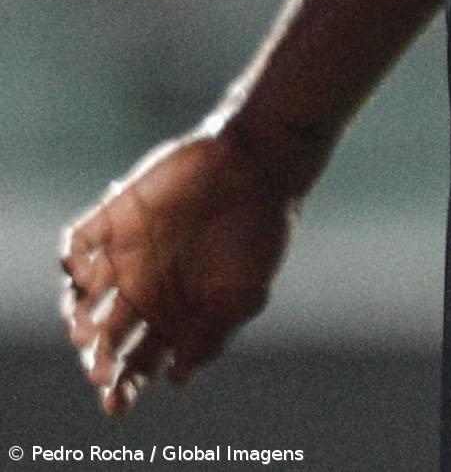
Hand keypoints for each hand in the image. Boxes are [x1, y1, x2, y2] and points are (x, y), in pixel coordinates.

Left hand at [59, 128, 298, 414]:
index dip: (124, 384)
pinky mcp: (115, 218)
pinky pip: (77, 246)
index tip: (117, 401)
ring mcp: (125, 254)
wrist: (260, 165)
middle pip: (105, 336)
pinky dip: (74, 263)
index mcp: (175, 312)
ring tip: (87, 328)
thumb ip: (211, 335)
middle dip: (99, 358)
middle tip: (102, 368)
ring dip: (80, 317)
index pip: (138, 359)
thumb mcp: (245, 294)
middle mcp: (144, 289)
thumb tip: (177, 380)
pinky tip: (88, 276)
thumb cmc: (261, 231)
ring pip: (83, 297)